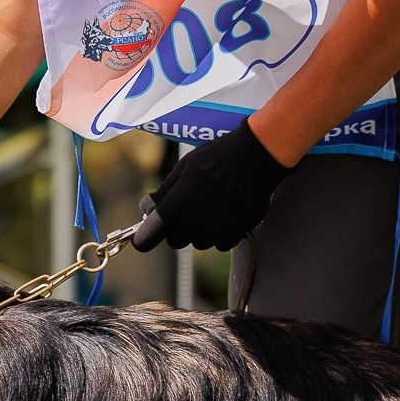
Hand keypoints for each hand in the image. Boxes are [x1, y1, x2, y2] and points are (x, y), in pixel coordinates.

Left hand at [131, 120, 293, 252]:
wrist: (255, 157)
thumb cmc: (216, 158)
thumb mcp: (184, 168)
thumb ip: (164, 193)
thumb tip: (146, 208)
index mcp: (176, 207)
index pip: (148, 237)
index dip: (144, 237)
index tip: (144, 237)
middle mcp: (194, 224)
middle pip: (176, 241)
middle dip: (178, 229)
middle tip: (189, 208)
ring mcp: (215, 231)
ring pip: (199, 242)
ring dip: (201, 230)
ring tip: (212, 205)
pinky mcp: (235, 234)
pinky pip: (220, 243)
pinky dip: (222, 232)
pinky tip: (227, 212)